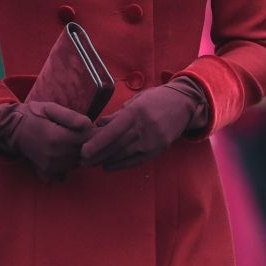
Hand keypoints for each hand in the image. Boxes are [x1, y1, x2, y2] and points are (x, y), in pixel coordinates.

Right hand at [0, 101, 92, 181]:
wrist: (13, 129)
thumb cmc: (34, 115)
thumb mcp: (51, 108)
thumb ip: (71, 116)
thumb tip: (89, 125)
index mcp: (58, 138)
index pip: (88, 139)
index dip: (94, 132)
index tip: (93, 126)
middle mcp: (55, 155)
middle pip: (84, 153)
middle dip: (89, 143)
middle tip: (85, 133)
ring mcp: (51, 166)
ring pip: (78, 163)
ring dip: (80, 153)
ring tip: (74, 140)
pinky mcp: (48, 172)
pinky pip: (68, 170)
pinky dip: (71, 162)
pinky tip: (66, 151)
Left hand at [80, 79, 207, 171]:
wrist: (183, 104)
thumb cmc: (156, 99)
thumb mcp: (136, 101)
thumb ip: (117, 115)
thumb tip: (98, 124)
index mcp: (136, 112)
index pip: (113, 131)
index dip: (97, 143)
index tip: (84, 151)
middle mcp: (143, 127)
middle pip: (116, 146)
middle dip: (98, 155)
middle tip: (81, 161)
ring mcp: (152, 140)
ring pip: (124, 154)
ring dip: (106, 161)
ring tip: (91, 164)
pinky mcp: (158, 149)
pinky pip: (136, 160)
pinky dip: (120, 164)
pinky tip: (108, 166)